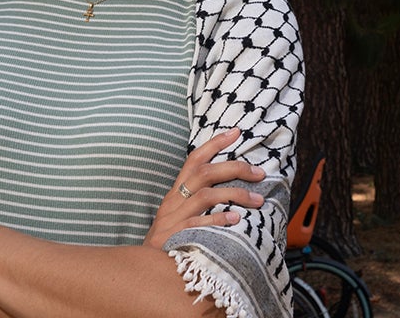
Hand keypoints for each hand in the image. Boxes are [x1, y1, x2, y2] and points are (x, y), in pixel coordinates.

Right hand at [143, 128, 267, 249]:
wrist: (140, 268)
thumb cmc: (168, 240)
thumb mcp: (178, 215)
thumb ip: (198, 201)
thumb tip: (230, 190)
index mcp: (176, 193)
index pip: (194, 159)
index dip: (214, 143)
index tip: (236, 132)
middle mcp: (174, 201)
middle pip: (205, 173)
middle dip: (235, 168)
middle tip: (259, 172)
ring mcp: (174, 219)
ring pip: (206, 195)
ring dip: (235, 195)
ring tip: (258, 200)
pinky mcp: (174, 237)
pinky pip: (198, 224)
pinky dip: (218, 219)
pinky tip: (236, 220)